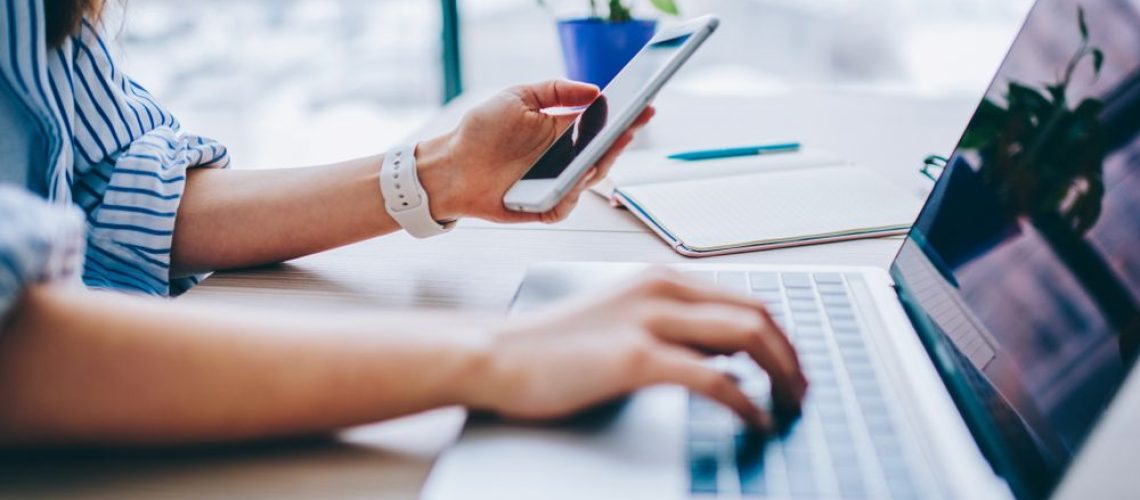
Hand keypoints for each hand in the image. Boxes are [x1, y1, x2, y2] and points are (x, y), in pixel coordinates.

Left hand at [415, 79, 654, 223]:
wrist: (451, 165)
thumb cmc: (481, 131)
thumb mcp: (518, 97)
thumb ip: (556, 90)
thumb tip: (594, 90)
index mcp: (562, 130)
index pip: (602, 124)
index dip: (625, 116)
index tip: (644, 105)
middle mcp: (564, 158)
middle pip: (604, 152)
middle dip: (621, 139)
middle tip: (632, 125)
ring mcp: (556, 183)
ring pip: (590, 178)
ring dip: (600, 163)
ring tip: (608, 146)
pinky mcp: (544, 206)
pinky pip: (566, 203)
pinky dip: (573, 193)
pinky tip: (576, 178)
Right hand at [460, 269, 807, 429]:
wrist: (498, 354)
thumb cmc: (553, 345)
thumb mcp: (622, 319)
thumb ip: (672, 327)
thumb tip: (724, 352)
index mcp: (661, 279)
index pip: (745, 299)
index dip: (780, 335)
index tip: (792, 366)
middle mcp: (663, 290)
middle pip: (758, 313)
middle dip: (792, 354)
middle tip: (802, 390)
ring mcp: (650, 321)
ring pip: (748, 336)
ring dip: (782, 374)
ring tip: (790, 405)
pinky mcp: (636, 358)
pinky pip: (714, 378)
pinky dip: (747, 401)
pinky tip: (754, 419)